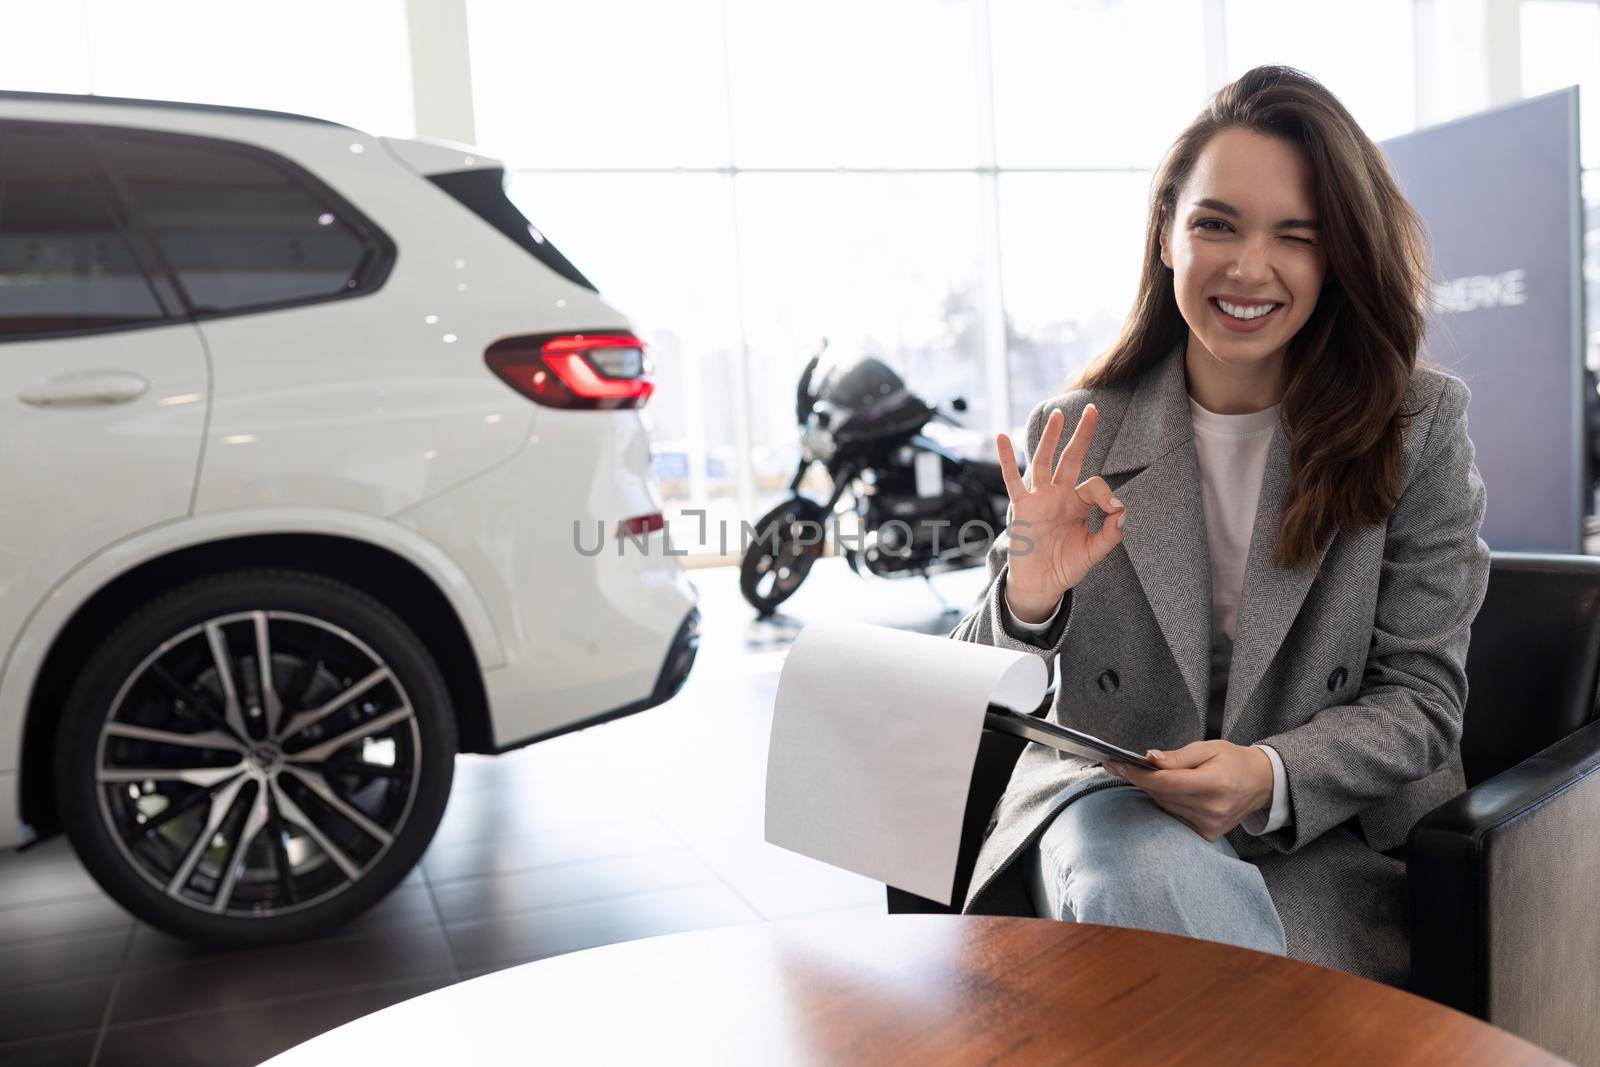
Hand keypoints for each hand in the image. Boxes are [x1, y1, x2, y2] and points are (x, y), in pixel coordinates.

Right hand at [996, 404, 1127, 620]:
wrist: (1041, 584)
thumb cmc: (1066, 566)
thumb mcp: (1094, 552)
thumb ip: (1111, 533)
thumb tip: (1121, 510)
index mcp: (1079, 504)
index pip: (1095, 485)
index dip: (1106, 494)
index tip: (1113, 510)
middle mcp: (1059, 495)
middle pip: (1071, 458)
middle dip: (1082, 435)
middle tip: (1092, 409)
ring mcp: (1039, 498)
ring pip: (1044, 461)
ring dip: (1051, 438)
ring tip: (1058, 415)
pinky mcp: (1021, 507)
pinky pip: (1012, 479)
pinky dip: (1006, 459)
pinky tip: (1001, 437)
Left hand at [1103, 741, 1274, 841]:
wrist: (1261, 783)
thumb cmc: (1234, 761)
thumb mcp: (1208, 748)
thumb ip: (1178, 756)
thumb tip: (1150, 758)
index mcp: (1214, 784)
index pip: (1165, 783)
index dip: (1138, 774)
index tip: (1118, 764)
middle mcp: (1212, 809)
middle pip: (1162, 795)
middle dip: (1145, 779)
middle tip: (1130, 765)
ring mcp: (1210, 826)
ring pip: (1166, 807)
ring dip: (1157, 792)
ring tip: (1163, 777)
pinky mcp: (1207, 835)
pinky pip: (1175, 818)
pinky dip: (1169, 804)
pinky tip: (1176, 793)